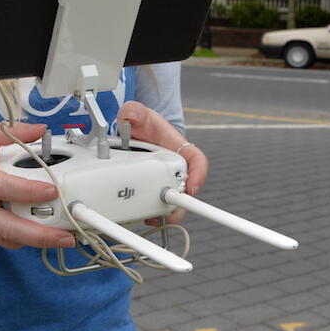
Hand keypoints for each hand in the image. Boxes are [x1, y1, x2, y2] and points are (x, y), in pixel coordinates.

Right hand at [0, 121, 77, 250]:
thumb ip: (12, 132)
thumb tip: (41, 130)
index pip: (3, 187)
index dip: (28, 192)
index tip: (53, 192)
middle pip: (7, 226)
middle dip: (40, 235)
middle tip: (66, 236)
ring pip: (7, 239)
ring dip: (35, 240)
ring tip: (60, 237)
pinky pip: (1, 240)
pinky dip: (20, 237)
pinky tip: (37, 232)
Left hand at [114, 101, 208, 225]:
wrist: (131, 133)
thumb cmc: (142, 124)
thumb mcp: (138, 114)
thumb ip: (134, 112)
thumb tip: (130, 114)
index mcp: (179, 149)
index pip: (197, 161)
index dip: (199, 175)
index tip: (192, 187)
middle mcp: (175, 168)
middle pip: (186, 190)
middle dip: (180, 203)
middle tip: (169, 210)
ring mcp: (164, 180)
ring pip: (172, 202)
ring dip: (166, 212)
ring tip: (152, 218)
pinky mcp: (152, 190)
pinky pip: (156, 206)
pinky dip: (150, 213)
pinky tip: (140, 217)